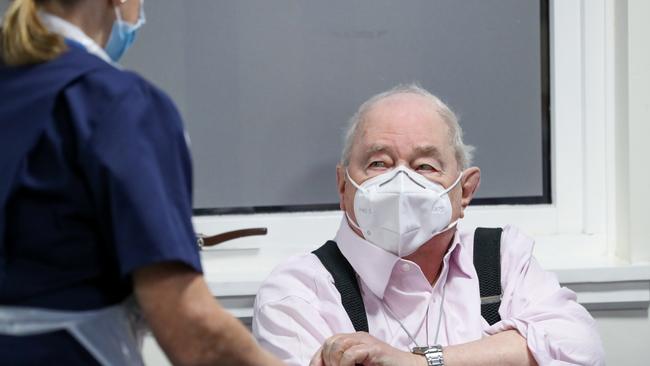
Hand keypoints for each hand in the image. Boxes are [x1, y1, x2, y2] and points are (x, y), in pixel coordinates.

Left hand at [309, 332, 424, 365]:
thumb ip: (346, 363)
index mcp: (353, 341)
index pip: (327, 343)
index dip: (318, 359)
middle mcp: (358, 337)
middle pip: (330, 341)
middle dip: (327, 360)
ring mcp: (367, 341)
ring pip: (338, 344)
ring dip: (336, 363)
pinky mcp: (375, 349)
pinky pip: (352, 353)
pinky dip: (347, 364)